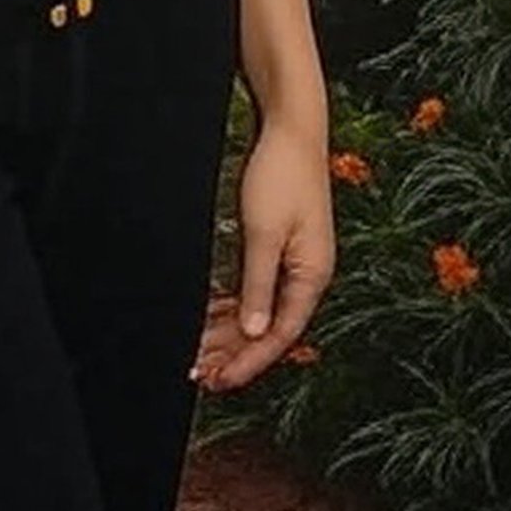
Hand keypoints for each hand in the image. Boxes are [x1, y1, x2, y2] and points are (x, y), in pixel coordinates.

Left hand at [191, 110, 336, 392]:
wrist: (292, 130)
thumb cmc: (282, 176)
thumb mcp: (265, 234)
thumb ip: (258, 285)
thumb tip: (254, 331)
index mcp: (312, 275)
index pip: (280, 334)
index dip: (249, 362)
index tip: (219, 380)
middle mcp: (305, 274)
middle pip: (268, 327)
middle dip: (234, 354)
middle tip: (200, 375)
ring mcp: (291, 262)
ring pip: (258, 311)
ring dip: (229, 334)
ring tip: (199, 355)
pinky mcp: (276, 247)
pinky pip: (253, 290)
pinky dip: (231, 308)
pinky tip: (209, 320)